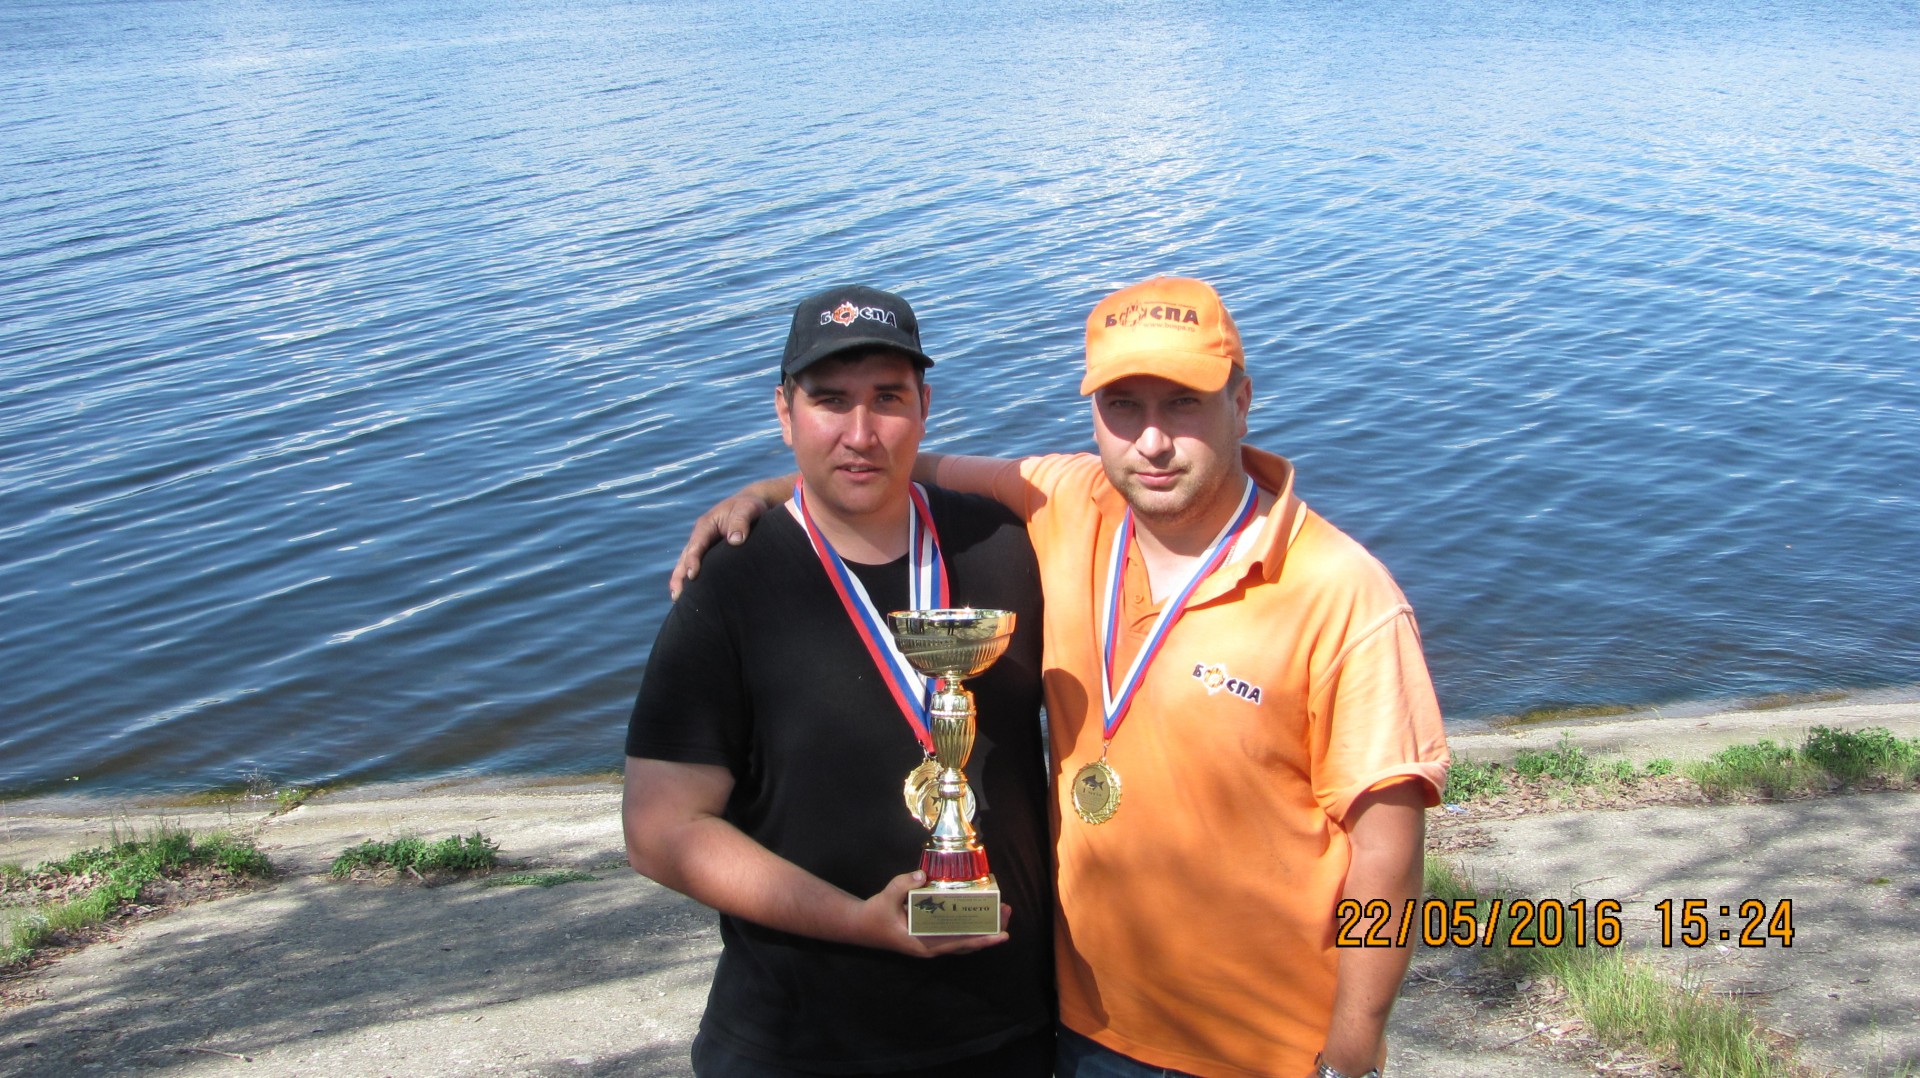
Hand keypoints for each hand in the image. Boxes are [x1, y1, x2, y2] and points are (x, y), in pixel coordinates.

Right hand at [669, 489, 777, 598]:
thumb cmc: (749, 506)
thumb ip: (741, 521)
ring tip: (677, 599)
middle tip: (677, 595)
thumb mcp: (748, 509)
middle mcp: (700, 536)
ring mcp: (703, 545)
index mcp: (706, 525)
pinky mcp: (709, 553)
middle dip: (680, 575)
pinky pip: (697, 566)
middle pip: (686, 557)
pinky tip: (690, 595)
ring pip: (687, 563)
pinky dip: (690, 579)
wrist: (750, 504)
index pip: (697, 543)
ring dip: (681, 580)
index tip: (693, 574)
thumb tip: (735, 541)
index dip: (693, 559)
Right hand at [856, 871, 1011, 957]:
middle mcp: (931, 948)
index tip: (1002, 935)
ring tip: (1000, 913)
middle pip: (968, 942)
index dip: (982, 939)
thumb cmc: (875, 915)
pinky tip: (979, 915)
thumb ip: (902, 885)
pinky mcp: (930, 937)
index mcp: (924, 944)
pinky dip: (970, 927)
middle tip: (1007, 913)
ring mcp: (931, 944)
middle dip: (990, 930)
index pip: (959, 943)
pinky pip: (956, 936)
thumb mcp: (886, 897)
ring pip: (964, 940)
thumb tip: (922, 875)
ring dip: (983, 929)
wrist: (860, 926)